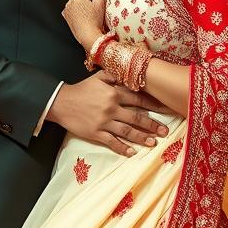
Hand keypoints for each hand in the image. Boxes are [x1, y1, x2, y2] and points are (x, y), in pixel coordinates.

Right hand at [46, 73, 171, 156]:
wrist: (61, 102)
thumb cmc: (81, 89)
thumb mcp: (98, 77)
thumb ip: (115, 76)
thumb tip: (129, 74)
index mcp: (114, 93)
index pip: (139, 99)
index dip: (154, 104)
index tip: (166, 109)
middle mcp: (112, 108)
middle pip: (137, 117)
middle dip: (152, 124)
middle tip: (165, 131)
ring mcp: (104, 122)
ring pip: (127, 131)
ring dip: (141, 137)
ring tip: (153, 143)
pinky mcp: (96, 133)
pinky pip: (112, 141)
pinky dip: (122, 147)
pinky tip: (132, 152)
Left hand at [62, 0, 106, 51]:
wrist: (89, 38)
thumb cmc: (95, 22)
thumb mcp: (100, 4)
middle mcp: (70, 2)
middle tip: (95, 1)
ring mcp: (67, 10)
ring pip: (76, 0)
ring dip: (82, 1)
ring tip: (90, 11)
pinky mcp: (66, 17)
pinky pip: (72, 8)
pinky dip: (78, 8)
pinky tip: (84, 15)